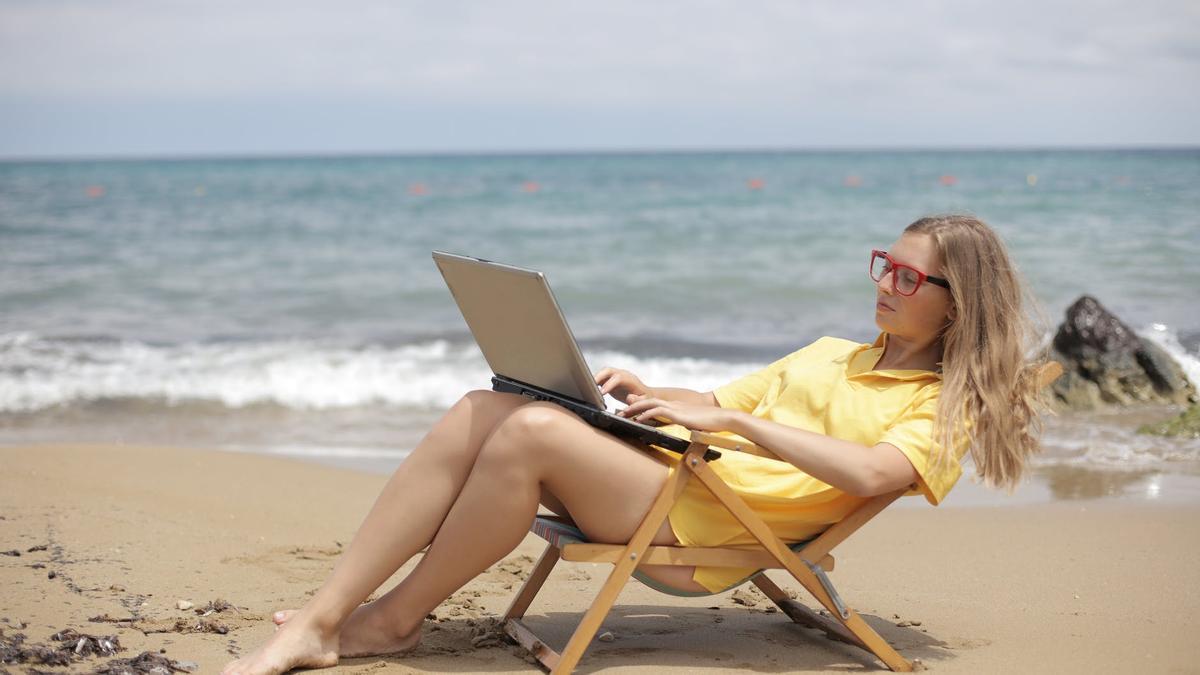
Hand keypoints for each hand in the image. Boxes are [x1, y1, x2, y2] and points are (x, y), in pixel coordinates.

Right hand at [594, 367, 649, 403]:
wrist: (644, 394)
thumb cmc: (644, 399)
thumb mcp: (644, 401)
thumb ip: (637, 400)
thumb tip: (629, 397)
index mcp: (630, 379)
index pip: (618, 378)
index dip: (609, 384)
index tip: (602, 393)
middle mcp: (622, 374)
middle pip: (608, 371)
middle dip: (598, 377)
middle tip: (589, 387)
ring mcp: (615, 375)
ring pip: (602, 373)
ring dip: (594, 379)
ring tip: (586, 388)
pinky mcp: (609, 380)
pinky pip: (600, 378)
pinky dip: (594, 382)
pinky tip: (589, 390)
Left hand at [619, 395, 733, 431]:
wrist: (724, 418)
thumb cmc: (712, 423)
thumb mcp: (695, 424)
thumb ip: (686, 425)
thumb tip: (684, 431)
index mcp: (677, 407)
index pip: (655, 404)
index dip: (642, 407)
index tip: (631, 412)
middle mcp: (674, 405)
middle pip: (649, 401)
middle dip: (634, 405)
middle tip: (621, 410)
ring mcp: (676, 408)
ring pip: (650, 404)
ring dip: (636, 408)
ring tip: (624, 413)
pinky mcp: (679, 414)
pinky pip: (659, 411)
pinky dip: (646, 414)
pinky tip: (639, 419)